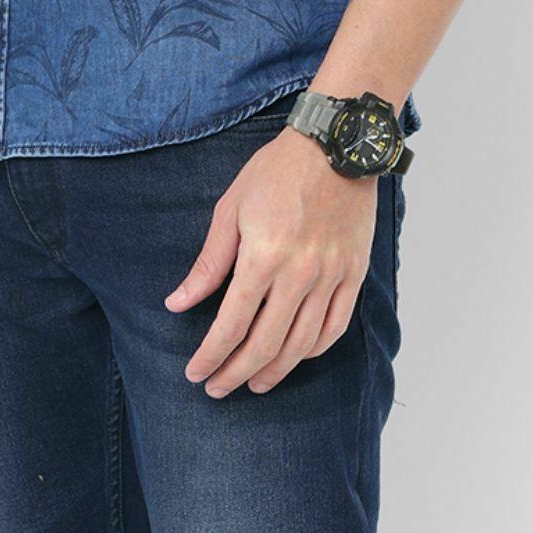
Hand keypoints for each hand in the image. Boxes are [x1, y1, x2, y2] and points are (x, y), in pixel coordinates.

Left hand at [164, 124, 376, 396]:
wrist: (335, 144)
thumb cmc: (277, 171)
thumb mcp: (231, 208)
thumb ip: (208, 263)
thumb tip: (178, 303)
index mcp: (263, 257)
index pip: (231, 325)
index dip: (210, 356)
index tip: (195, 373)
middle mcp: (299, 275)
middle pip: (265, 345)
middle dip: (235, 374)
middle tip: (216, 388)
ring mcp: (331, 277)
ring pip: (301, 346)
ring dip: (274, 372)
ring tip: (253, 383)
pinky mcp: (354, 274)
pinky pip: (334, 328)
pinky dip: (313, 351)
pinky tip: (295, 356)